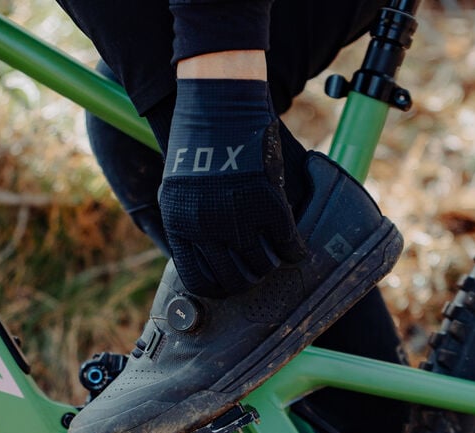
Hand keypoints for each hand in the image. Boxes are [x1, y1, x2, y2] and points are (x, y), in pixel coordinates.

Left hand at [159, 78, 306, 297]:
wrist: (215, 102)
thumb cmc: (195, 143)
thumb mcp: (177, 190)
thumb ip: (188, 224)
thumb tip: (203, 255)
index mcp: (179, 227)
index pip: (198, 281)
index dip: (217, 289)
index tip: (229, 286)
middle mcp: (205, 228)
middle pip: (233, 280)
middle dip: (247, 282)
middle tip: (256, 274)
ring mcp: (236, 217)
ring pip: (261, 266)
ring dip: (270, 267)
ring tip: (274, 259)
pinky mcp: (267, 202)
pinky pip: (287, 242)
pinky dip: (295, 251)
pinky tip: (297, 250)